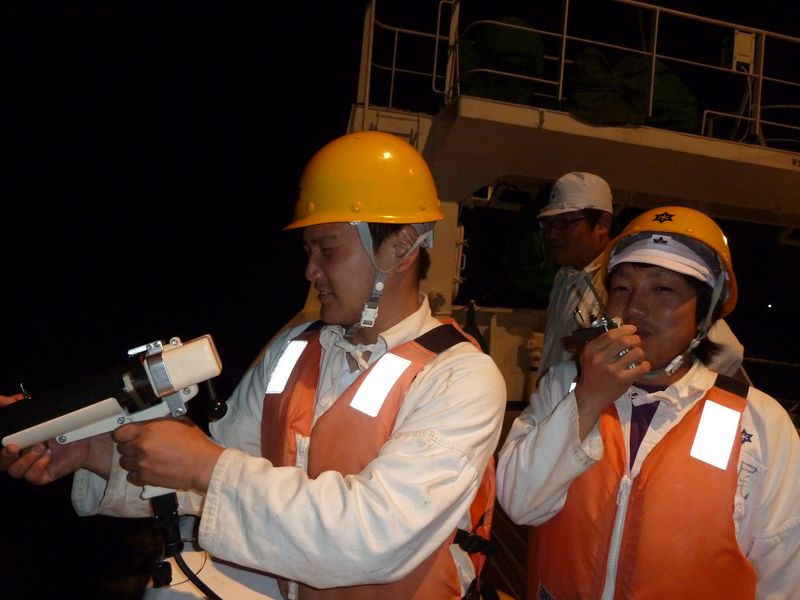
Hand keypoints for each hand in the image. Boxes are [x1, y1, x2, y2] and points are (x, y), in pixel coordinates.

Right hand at [1, 392, 113, 481]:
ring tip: (41, 446)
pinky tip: (48, 455)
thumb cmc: (66, 427)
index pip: (2, 444)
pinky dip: (38, 466)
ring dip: (26, 459)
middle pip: (2, 463)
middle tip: (13, 447)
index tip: (4, 437)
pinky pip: (32, 476)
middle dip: (4, 456)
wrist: (88, 439)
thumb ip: (26, 409)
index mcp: (19, 442)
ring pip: (15, 471)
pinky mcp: (42, 476)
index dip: (1, 442)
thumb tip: (9, 400)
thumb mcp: (46, 416)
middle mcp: (22, 456)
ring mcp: (31, 467)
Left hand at [112, 417, 223, 492]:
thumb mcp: (179, 422)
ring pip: (124, 463)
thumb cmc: (195, 444)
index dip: (123, 434)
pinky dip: (137, 474)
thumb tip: (153, 422)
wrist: (203, 465)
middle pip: (121, 448)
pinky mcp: (146, 478)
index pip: (120, 432)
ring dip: (132, 460)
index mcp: (148, 430)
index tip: (127, 435)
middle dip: (129, 446)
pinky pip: (131, 477)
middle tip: (140, 446)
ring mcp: (142, 464)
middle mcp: (142, 447)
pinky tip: (147, 469)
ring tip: (144, 459)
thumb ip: (160, 422)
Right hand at [573, 324, 649, 438]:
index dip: (624, 329)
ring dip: (640, 352)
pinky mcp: (622, 380)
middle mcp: (600, 359)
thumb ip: (598, 344)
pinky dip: (645, 365)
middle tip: (637, 341)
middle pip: (624, 341)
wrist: (590, 397)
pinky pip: (641, 368)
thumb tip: (616, 329)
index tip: (632, 328)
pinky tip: (642, 366)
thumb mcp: (587, 357)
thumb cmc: (590, 375)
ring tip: (638, 356)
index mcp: (591, 350)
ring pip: (635, 353)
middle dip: (635, 338)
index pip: (610, 335)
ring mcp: (612, 370)